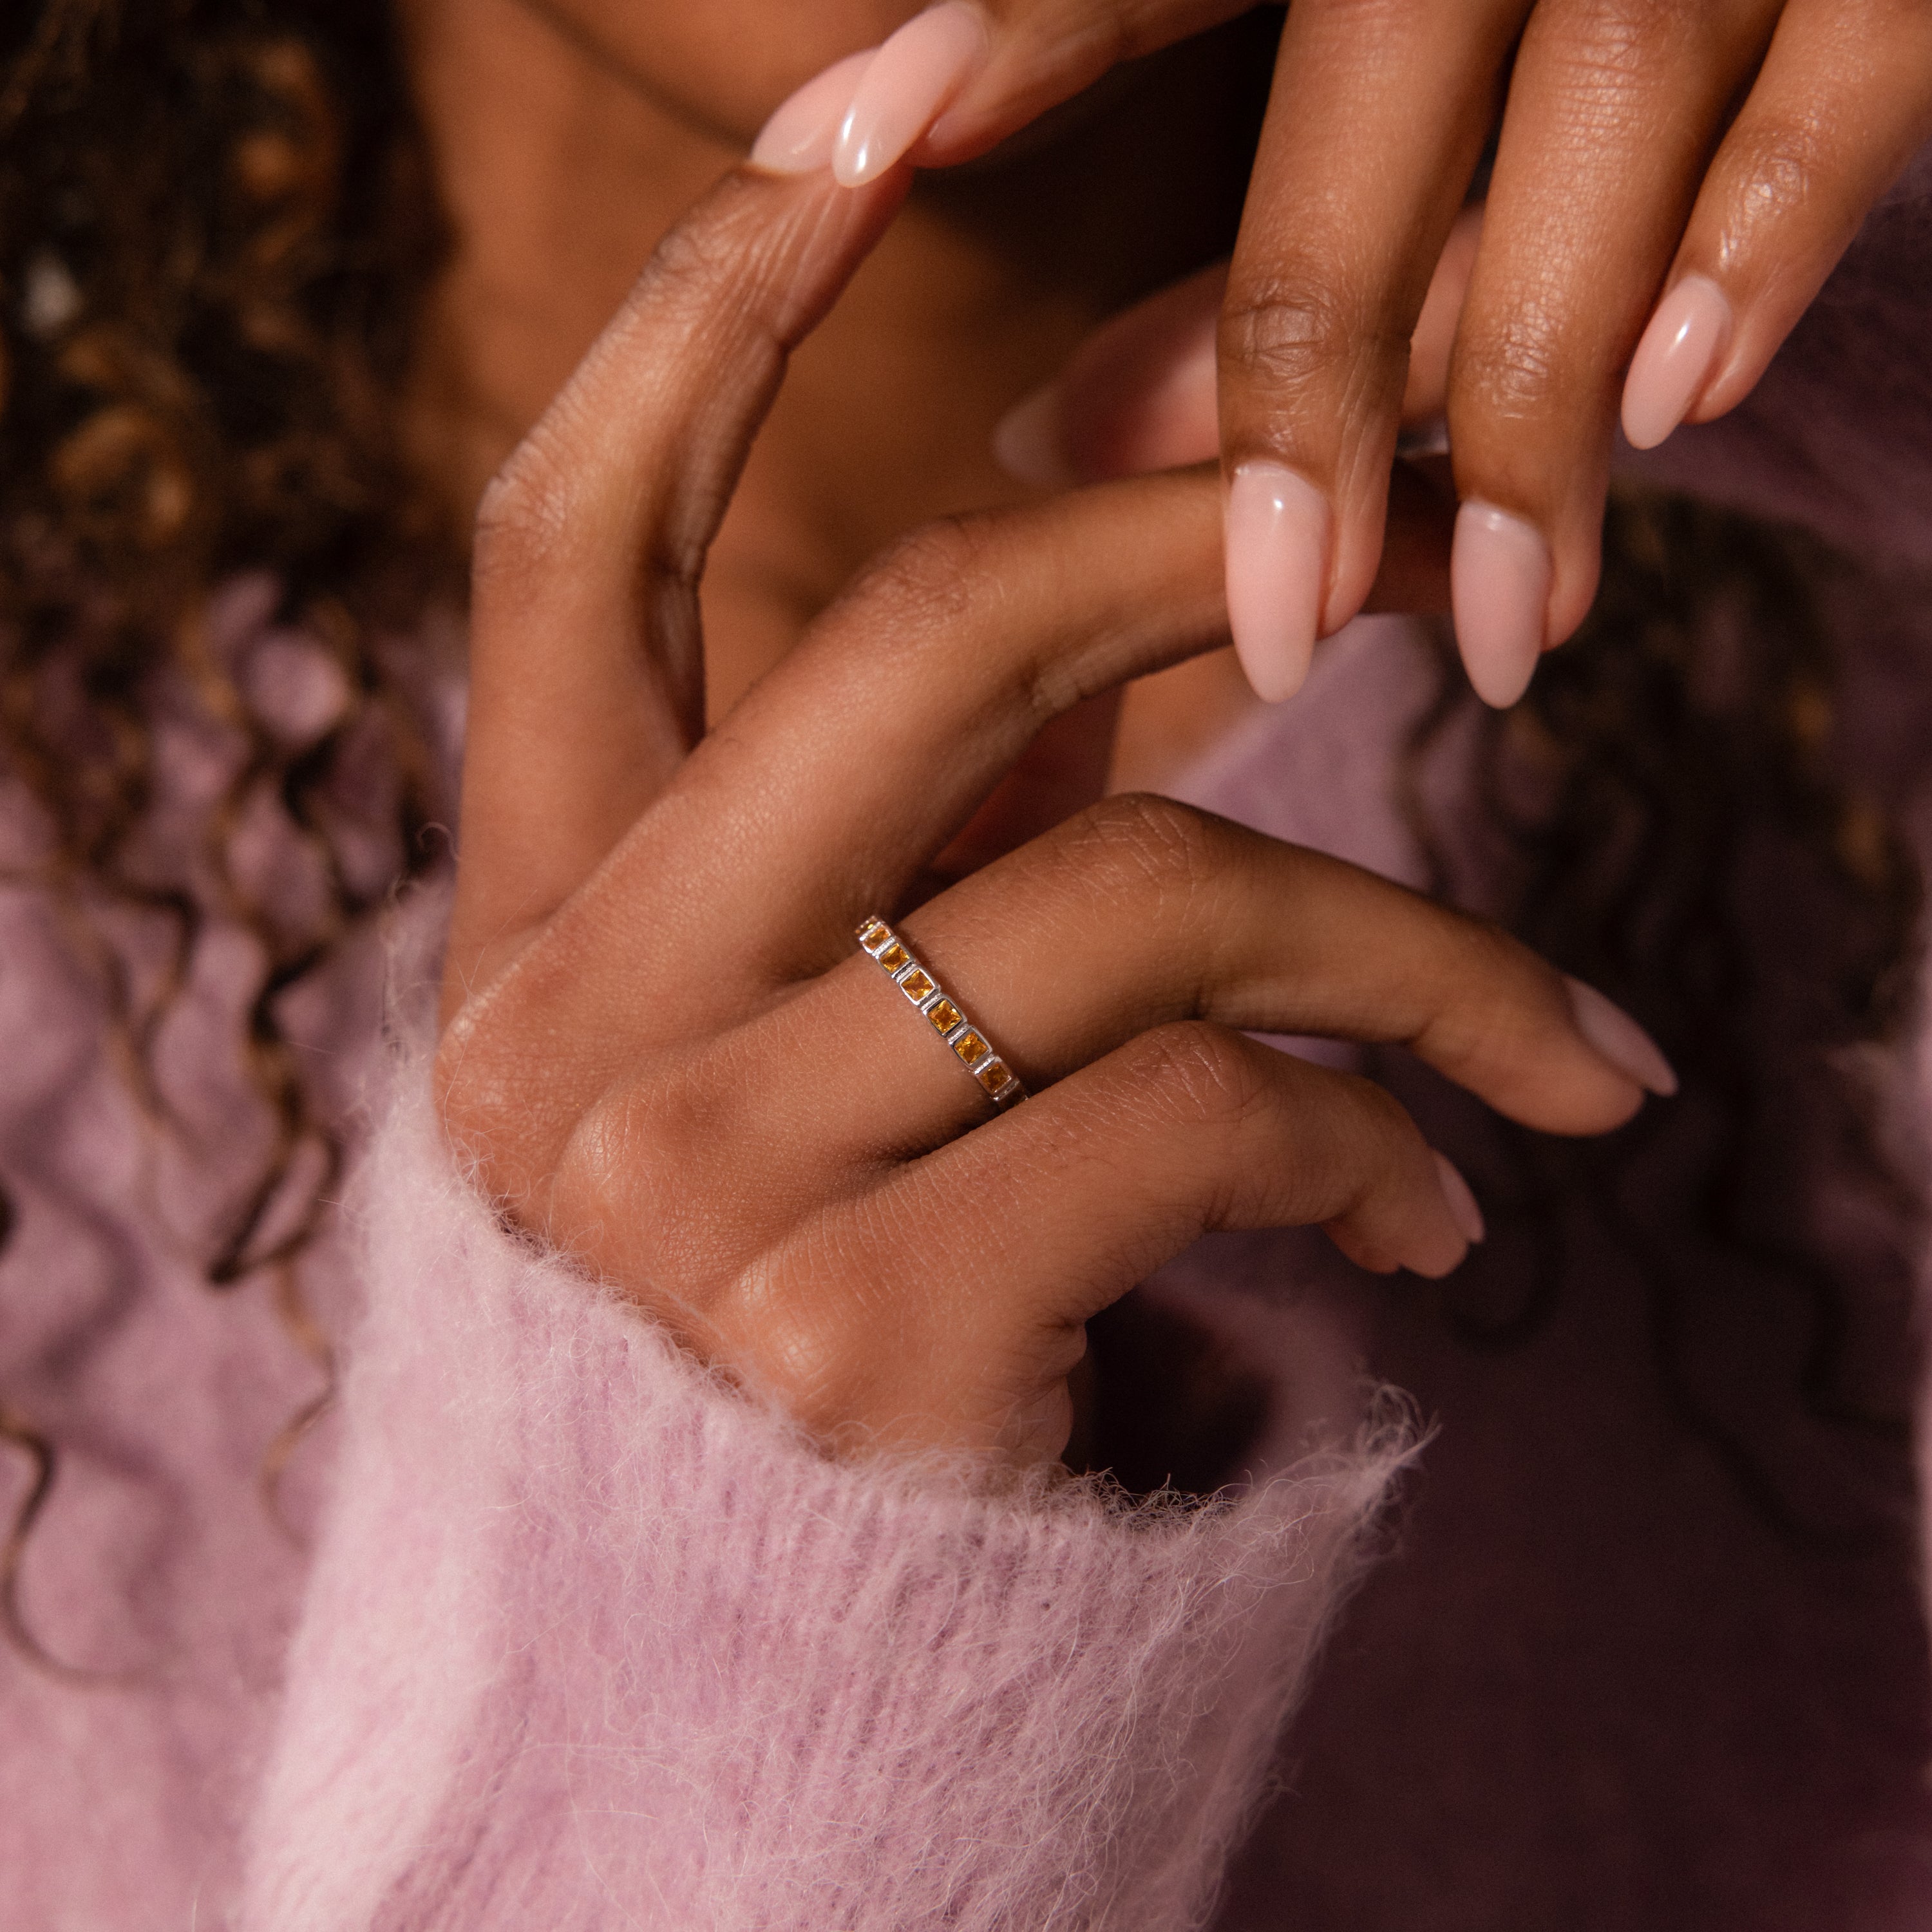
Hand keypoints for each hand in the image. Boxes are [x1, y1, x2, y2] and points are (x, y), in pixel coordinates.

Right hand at [437, 158, 1671, 1468]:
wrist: (788, 1651)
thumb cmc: (834, 1283)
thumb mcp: (829, 1036)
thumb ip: (930, 820)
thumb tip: (1193, 551)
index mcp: (532, 927)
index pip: (567, 548)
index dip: (696, 318)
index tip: (846, 130)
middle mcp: (568, 1036)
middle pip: (920, 637)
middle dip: (1185, 543)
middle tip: (1397, 563)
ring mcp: (693, 1193)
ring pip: (1148, 892)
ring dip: (1414, 948)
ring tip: (1553, 1046)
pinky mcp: (865, 1338)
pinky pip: (1208, 1107)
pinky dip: (1384, 1135)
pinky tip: (1441, 1211)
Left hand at [751, 1, 1931, 707]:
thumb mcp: (1308, 5)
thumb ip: (1167, 160)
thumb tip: (1053, 442)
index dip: (1033, 73)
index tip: (974, 308)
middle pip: (1376, 100)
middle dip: (1320, 380)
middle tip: (1279, 627)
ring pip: (1609, 107)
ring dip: (1539, 397)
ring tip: (1499, 624)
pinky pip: (1854, 72)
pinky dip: (1774, 228)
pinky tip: (1686, 402)